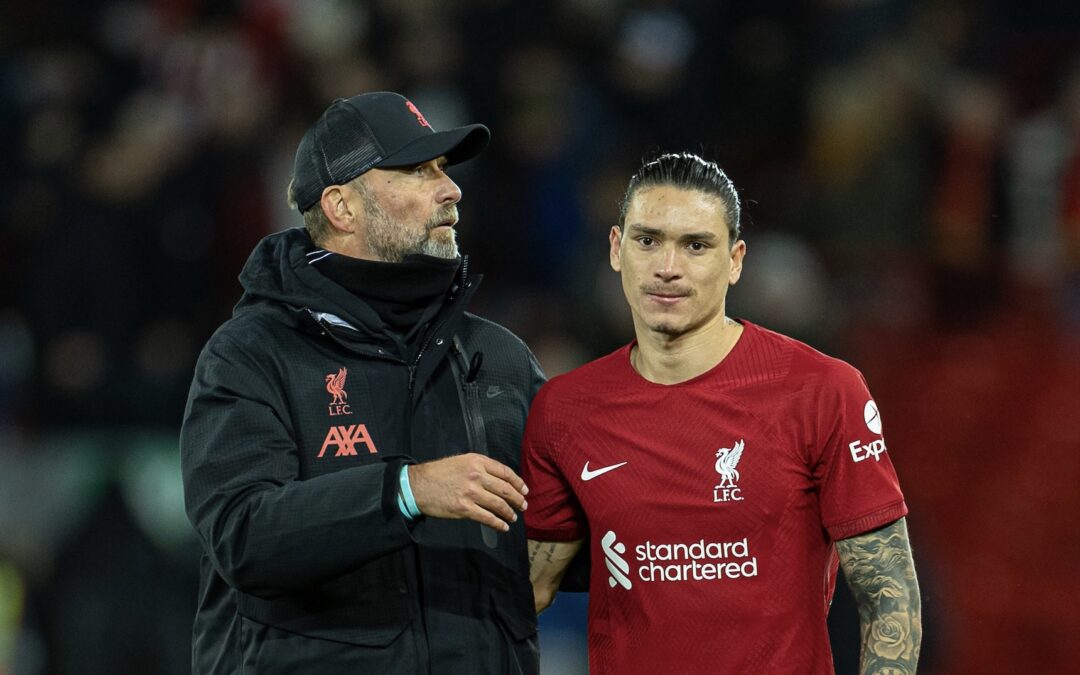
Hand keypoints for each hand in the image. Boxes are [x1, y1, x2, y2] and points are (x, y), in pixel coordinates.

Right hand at [407, 454, 528, 530]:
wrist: (418, 485)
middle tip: (523, 505)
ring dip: (509, 512)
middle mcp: (476, 475)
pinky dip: (498, 524)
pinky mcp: (464, 509)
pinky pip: (487, 517)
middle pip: (506, 489)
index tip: (524, 490)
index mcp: (477, 461)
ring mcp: (471, 492)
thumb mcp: (461, 461)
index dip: (518, 482)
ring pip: (499, 504)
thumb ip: (480, 467)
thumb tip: (499, 480)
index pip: (505, 472)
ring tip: (513, 517)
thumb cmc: (439, 473)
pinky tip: (503, 527)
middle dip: (518, 499)